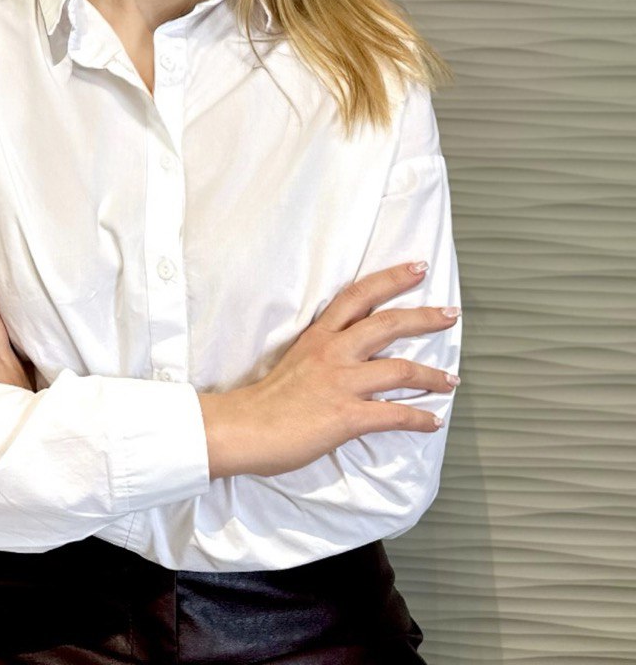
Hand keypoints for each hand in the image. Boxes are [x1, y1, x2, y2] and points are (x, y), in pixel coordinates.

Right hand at [198, 260, 460, 478]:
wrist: (245, 428)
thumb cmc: (266, 400)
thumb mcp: (295, 360)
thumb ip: (323, 355)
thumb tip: (347, 360)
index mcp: (319, 336)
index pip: (358, 296)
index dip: (391, 279)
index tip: (416, 268)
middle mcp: (334, 352)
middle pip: (388, 323)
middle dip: (425, 317)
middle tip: (450, 314)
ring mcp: (342, 382)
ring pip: (401, 369)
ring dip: (433, 375)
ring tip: (451, 380)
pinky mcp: (346, 415)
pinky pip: (394, 414)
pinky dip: (420, 418)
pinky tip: (433, 422)